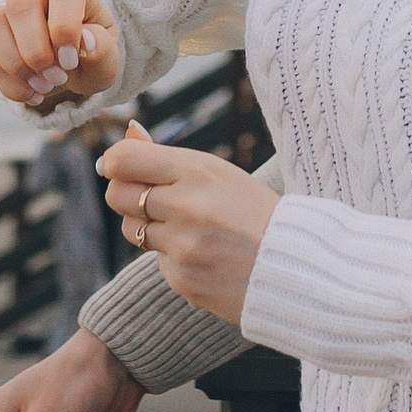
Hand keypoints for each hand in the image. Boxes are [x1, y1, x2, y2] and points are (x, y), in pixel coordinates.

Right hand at [0, 0, 121, 114]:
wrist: (71, 67)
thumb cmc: (91, 55)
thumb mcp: (107, 58)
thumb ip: (103, 50)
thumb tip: (86, 40)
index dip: (65, 27)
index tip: (71, 60)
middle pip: (20, 3)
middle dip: (36, 52)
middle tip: (57, 78)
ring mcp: (7, 10)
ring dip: (16, 66)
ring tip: (43, 87)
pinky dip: (10, 84)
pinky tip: (32, 93)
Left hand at [97, 128, 277, 325]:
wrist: (296, 266)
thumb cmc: (255, 212)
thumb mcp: (219, 173)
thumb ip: (167, 157)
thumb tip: (128, 132)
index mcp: (199, 171)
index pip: (125, 159)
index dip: (115, 162)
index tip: (120, 167)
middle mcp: (186, 206)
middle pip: (118, 194)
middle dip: (127, 194)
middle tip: (152, 198)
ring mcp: (183, 246)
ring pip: (132, 230)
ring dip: (149, 227)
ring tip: (188, 228)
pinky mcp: (182, 279)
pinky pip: (157, 261)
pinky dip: (174, 257)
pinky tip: (205, 256)